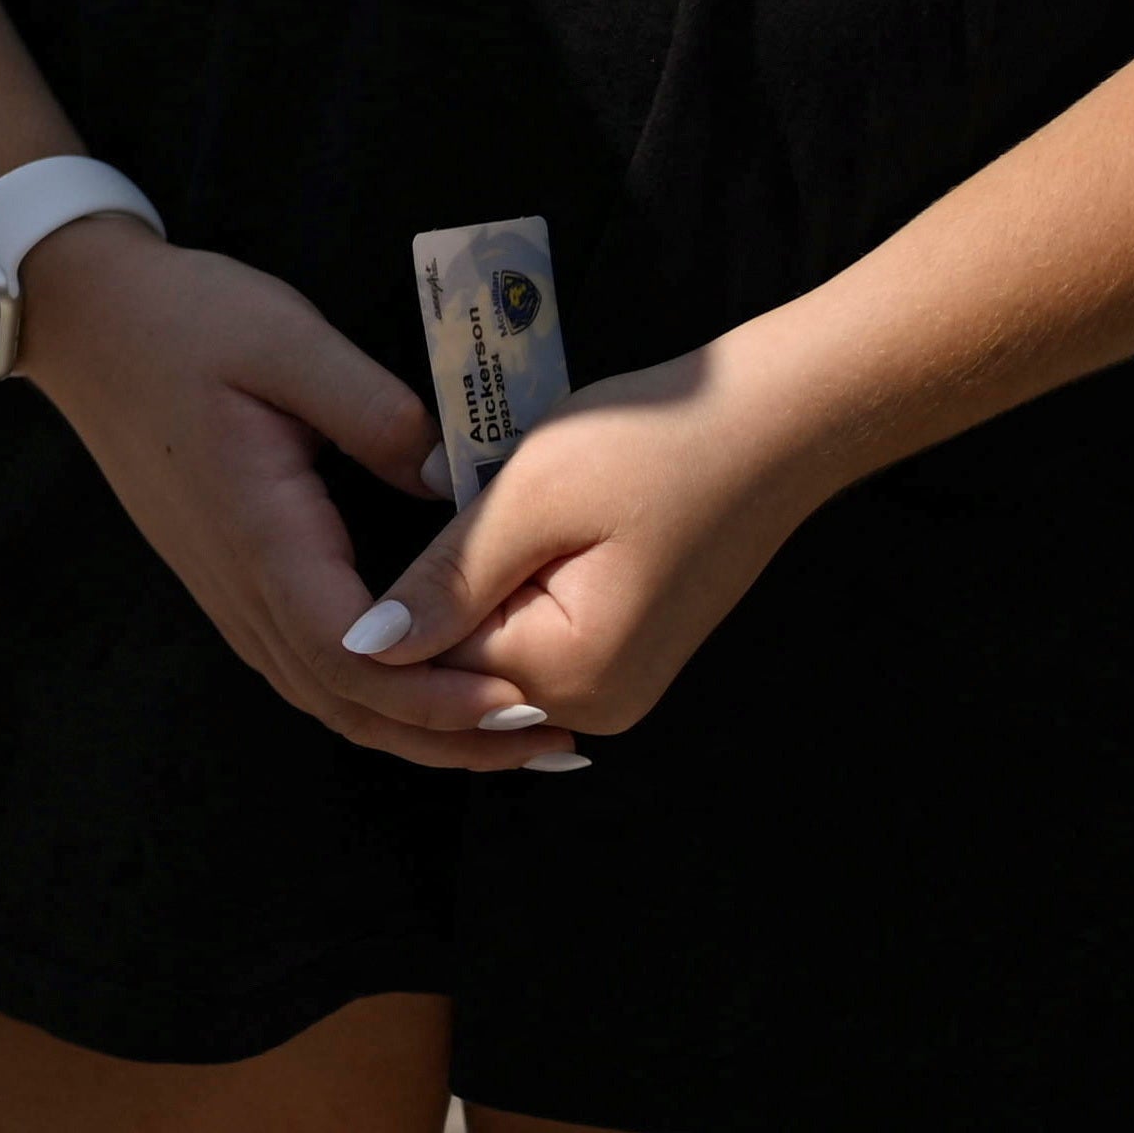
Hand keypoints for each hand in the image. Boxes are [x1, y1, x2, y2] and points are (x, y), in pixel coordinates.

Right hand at [16, 220, 576, 770]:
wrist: (86, 321)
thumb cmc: (183, 321)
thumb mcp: (289, 341)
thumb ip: (377, 413)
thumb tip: (456, 483)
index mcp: (259, 531)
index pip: (348, 652)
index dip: (432, 692)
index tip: (518, 700)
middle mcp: (238, 582)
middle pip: (343, 702)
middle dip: (445, 737)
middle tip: (546, 742)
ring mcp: (227, 588)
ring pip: (321, 696)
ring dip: (414, 730)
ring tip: (505, 737)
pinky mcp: (229, 577)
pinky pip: (304, 668)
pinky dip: (372, 701)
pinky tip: (425, 694)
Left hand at [349, 330, 851, 737]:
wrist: (771, 428)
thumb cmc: (652, 444)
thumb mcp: (530, 499)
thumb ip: (445, 580)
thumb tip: (362, 648)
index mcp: (570, 672)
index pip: (427, 667)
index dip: (392, 603)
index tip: (384, 533)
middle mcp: (596, 704)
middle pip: (459, 671)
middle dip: (432, 599)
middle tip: (446, 511)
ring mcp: (617, 688)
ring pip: (491, 655)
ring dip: (470, 594)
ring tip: (487, 516)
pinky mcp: (625, 660)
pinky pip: (533, 642)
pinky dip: (508, 594)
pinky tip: (516, 538)